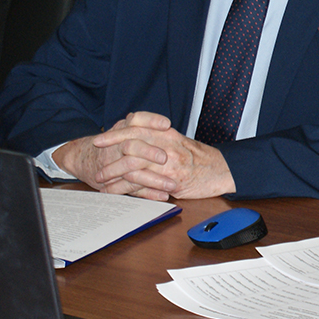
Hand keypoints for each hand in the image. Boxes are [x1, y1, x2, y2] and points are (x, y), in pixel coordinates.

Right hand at [53, 113, 171, 198]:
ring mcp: (115, 166)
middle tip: (164, 157)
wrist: (81, 157)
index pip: (137, 120)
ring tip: (172, 185)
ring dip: (154, 180)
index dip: (152, 121)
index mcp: (122, 130)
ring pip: (133, 173)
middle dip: (148, 152)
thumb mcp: (122, 128)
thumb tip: (167, 126)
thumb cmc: (109, 142)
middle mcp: (118, 147)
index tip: (167, 125)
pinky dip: (149, 193)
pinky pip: (132, 190)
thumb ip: (141, 126)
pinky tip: (163, 195)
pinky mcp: (115, 184)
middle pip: (132, 146)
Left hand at [90, 112, 235, 199]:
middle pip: (129, 145)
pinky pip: (143, 183)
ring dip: (114, 173)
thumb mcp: (180, 140)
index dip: (114, 134)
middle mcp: (167, 145)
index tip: (99, 140)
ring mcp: (169, 163)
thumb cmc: (201, 158)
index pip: (135, 127)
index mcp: (167, 133)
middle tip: (96, 165)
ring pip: (133, 165)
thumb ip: (160, 136)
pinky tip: (117, 191)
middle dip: (109, 155)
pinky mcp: (171, 180)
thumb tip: (138, 130)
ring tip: (102, 181)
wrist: (222, 170)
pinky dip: (126, 188)